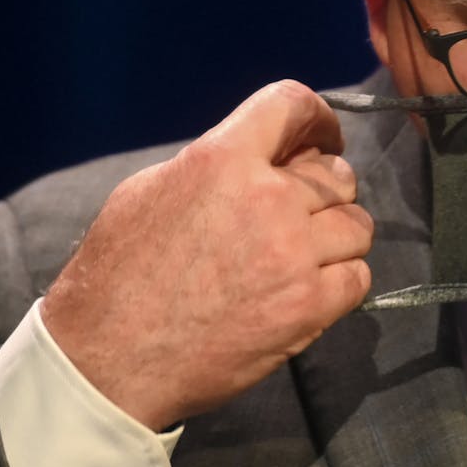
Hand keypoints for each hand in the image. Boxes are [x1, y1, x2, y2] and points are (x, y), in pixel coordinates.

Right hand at [41, 80, 372, 430]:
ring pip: (357, 225)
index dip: (316, 117)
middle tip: (300, 213)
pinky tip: (308, 289)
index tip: (322, 138)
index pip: (290, 103)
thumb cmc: (117, 275)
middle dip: (323, 190)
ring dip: (336, 238)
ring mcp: (293, 254)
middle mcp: (268, 199)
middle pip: (337, 174)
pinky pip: (358, 277)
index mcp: (222, 160)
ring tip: (303, 256)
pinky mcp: (308, 306)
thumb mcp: (150, 191)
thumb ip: (216, 165)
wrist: (108, 362)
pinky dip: (340, 282)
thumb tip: (267, 158)